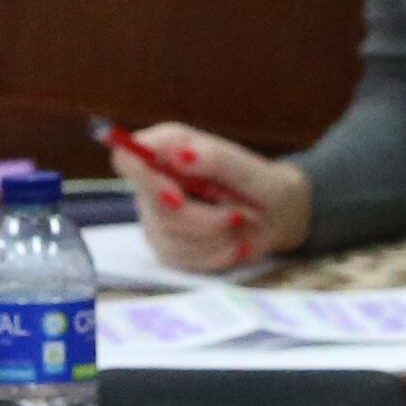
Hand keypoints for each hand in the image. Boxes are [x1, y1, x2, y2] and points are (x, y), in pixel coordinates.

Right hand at [113, 123, 308, 272]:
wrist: (278, 218)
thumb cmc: (264, 186)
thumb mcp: (250, 171)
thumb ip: (216, 159)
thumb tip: (180, 154)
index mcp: (170, 146)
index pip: (128, 157)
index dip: (143, 177)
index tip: (177, 196)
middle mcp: (156, 180)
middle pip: (152, 206)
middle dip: (200, 218)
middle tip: (236, 217)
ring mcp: (157, 216)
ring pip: (167, 237)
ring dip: (213, 237)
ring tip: (239, 225)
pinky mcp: (166, 246)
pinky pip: (180, 259)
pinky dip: (214, 255)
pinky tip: (232, 244)